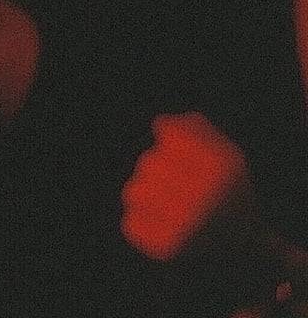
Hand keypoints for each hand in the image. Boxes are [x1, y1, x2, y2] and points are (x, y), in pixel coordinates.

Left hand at [121, 112, 248, 260]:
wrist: (242, 247)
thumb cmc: (227, 191)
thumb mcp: (227, 155)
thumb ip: (196, 130)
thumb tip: (161, 123)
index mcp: (222, 169)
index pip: (169, 133)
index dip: (171, 140)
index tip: (181, 153)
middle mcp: (203, 197)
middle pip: (148, 162)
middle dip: (158, 169)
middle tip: (179, 185)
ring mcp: (183, 227)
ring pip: (134, 191)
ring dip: (147, 195)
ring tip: (170, 206)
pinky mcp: (165, 248)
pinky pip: (131, 224)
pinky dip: (143, 223)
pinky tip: (165, 227)